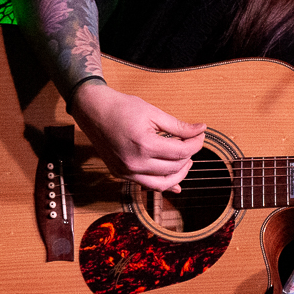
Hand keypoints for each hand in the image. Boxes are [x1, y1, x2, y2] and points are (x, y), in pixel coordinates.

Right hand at [69, 80, 205, 191]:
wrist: (93, 111)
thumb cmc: (121, 108)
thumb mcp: (153, 113)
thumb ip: (179, 126)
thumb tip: (200, 130)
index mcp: (144, 145)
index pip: (181, 152)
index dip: (196, 144)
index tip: (200, 134)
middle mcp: (135, 163)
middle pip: (174, 168)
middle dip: (189, 156)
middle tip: (193, 143)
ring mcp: (126, 171)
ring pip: (161, 184)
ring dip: (178, 175)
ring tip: (186, 161)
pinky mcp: (120, 174)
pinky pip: (146, 185)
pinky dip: (162, 184)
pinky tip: (174, 182)